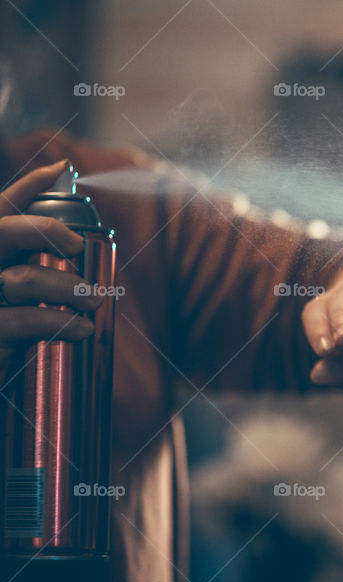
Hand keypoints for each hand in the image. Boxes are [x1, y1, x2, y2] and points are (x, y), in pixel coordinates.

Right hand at [0, 161, 103, 376]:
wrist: (1, 410)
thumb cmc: (7, 333)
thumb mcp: (21, 288)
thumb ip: (34, 241)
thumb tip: (61, 173)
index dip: (27, 187)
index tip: (62, 171)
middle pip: (1, 232)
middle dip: (45, 232)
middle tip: (80, 246)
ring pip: (20, 279)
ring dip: (66, 287)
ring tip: (94, 302)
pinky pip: (18, 322)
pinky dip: (56, 322)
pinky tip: (83, 330)